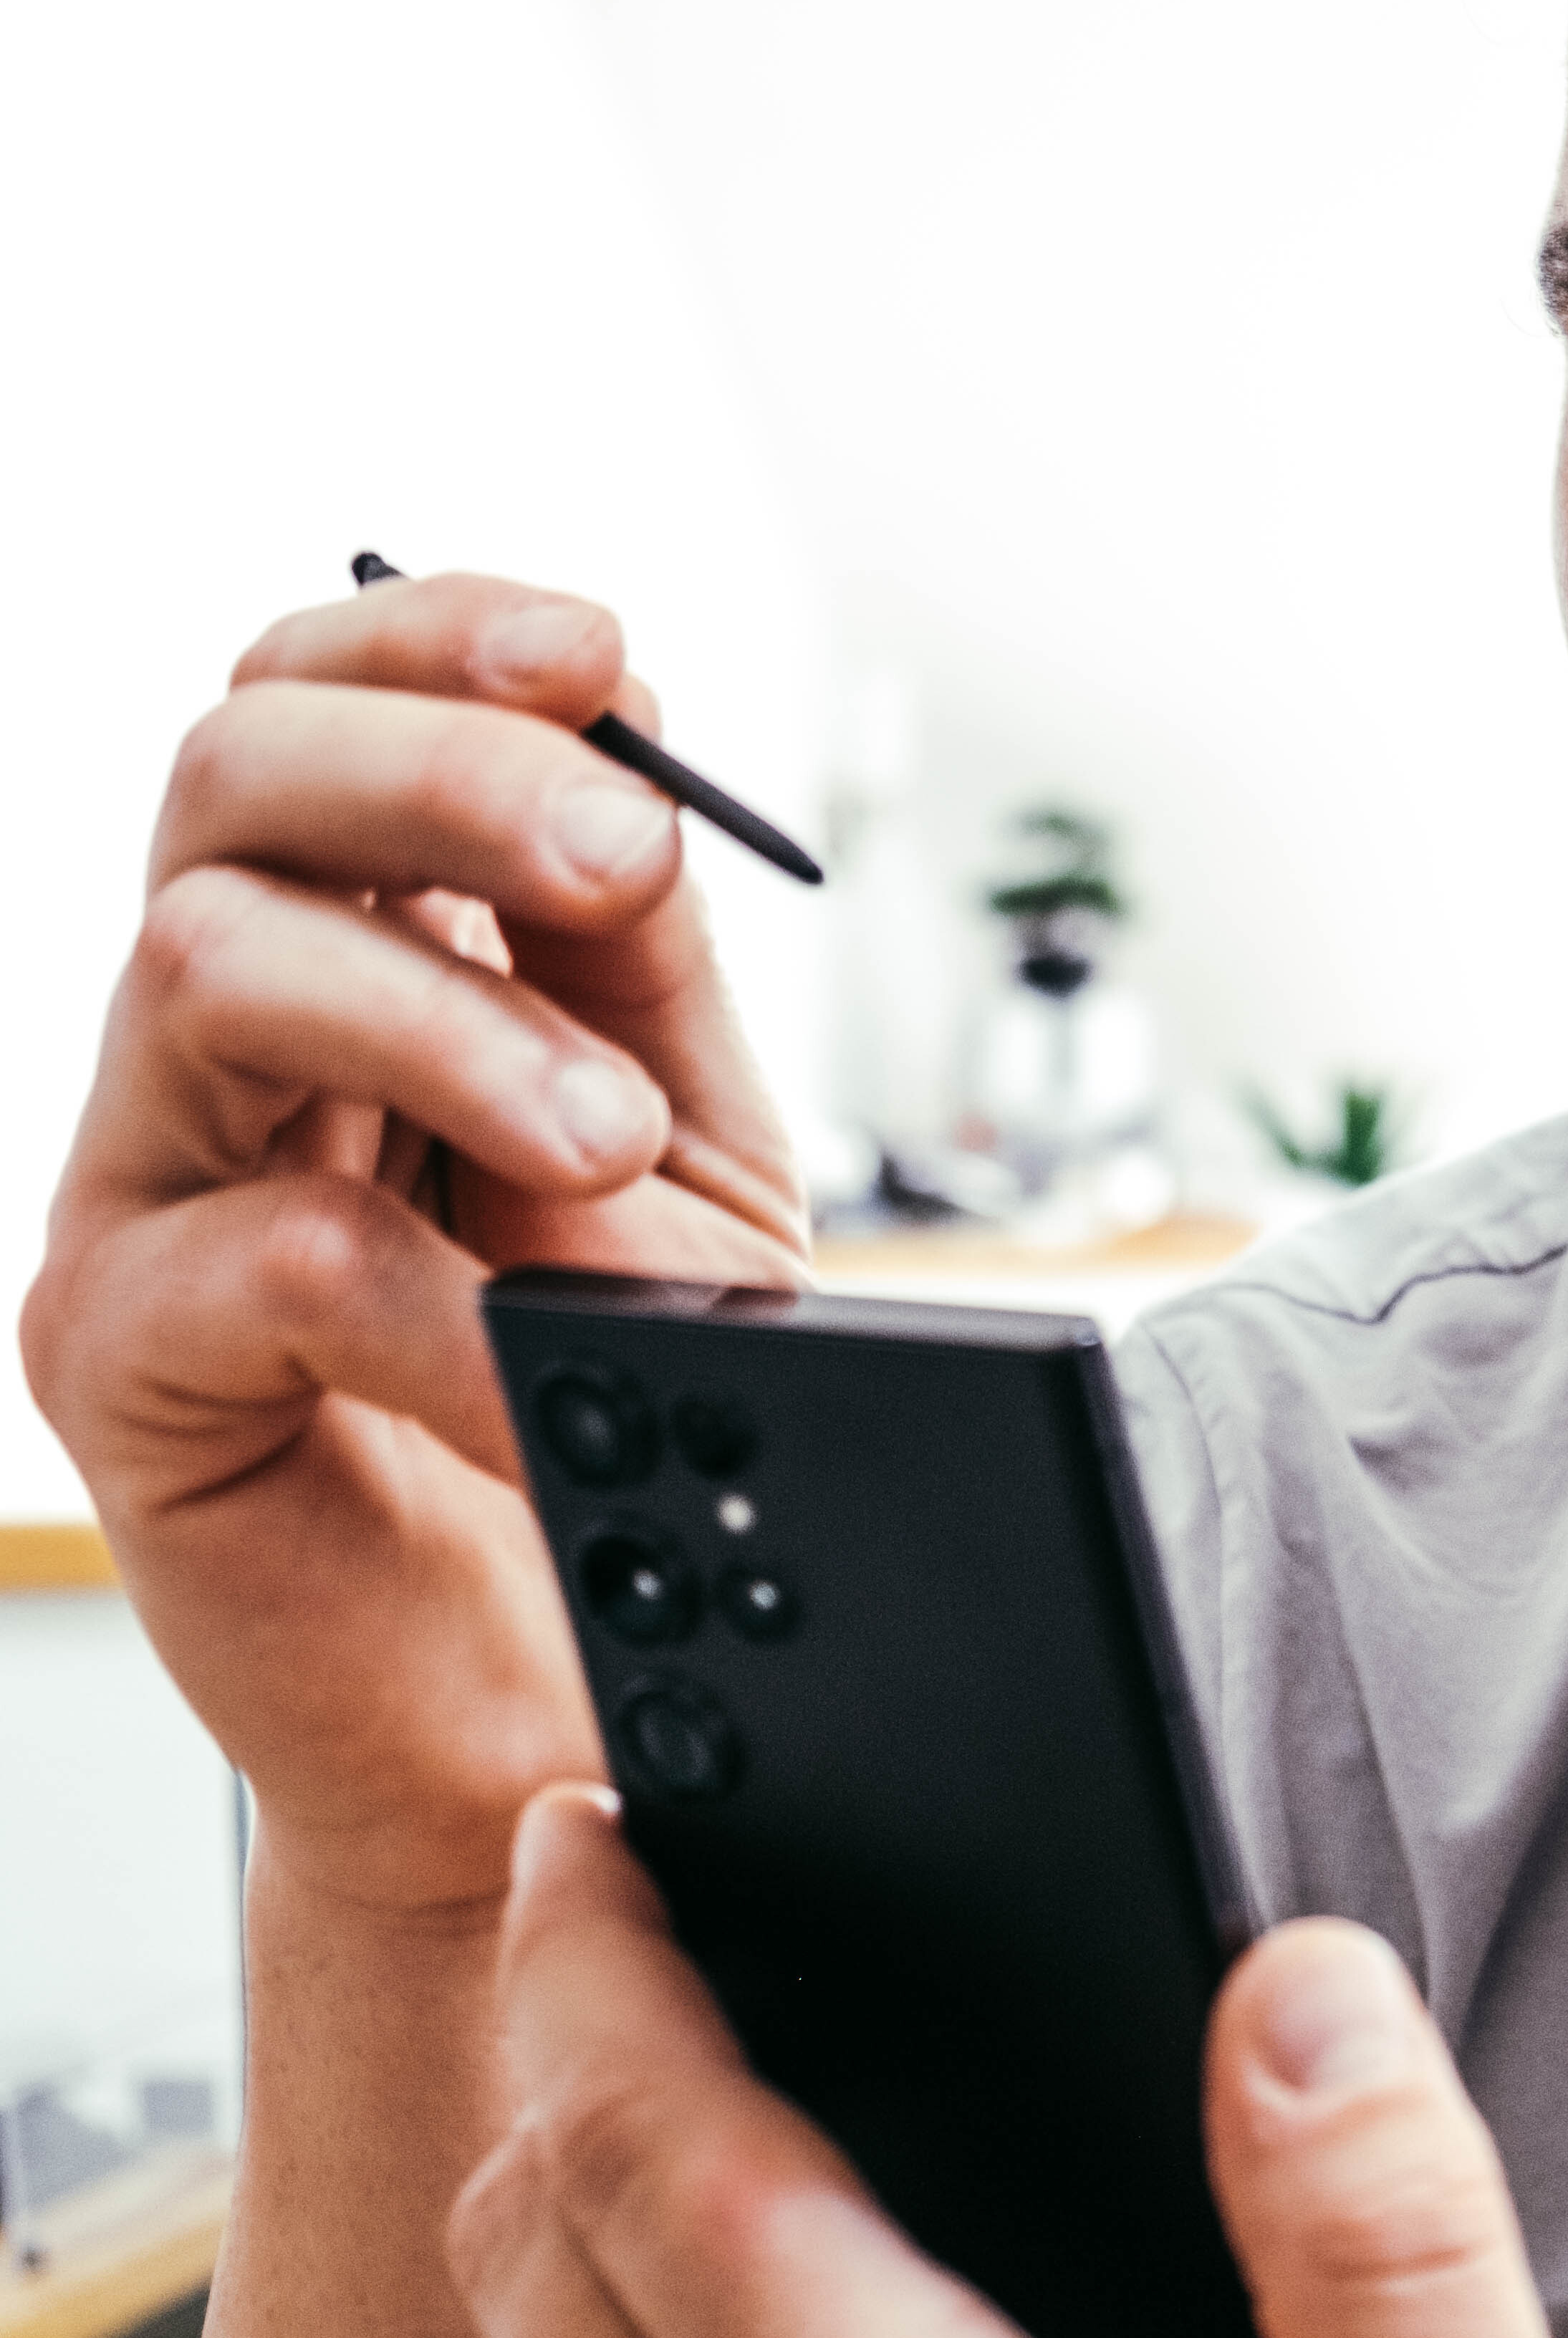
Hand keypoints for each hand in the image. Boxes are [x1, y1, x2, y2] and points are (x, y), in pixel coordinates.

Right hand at [18, 573, 806, 1914]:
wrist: (563, 1698)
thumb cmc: (606, 1420)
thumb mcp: (680, 1161)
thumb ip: (640, 979)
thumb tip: (635, 783)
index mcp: (344, 960)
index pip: (315, 704)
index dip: (434, 639)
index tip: (604, 658)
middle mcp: (211, 1048)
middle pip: (229, 780)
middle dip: (441, 775)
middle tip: (622, 863)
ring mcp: (138, 1191)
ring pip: (211, 968)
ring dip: (444, 1022)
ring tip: (612, 1141)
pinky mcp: (117, 1361)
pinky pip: (258, 1260)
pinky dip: (443, 1301)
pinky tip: (551, 1365)